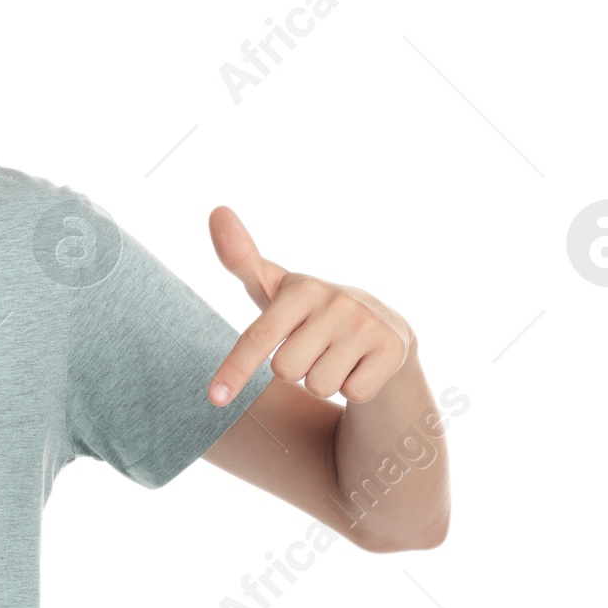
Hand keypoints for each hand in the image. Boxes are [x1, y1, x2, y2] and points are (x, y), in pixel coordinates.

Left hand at [206, 206, 411, 405]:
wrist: (383, 326)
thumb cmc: (310, 312)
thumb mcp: (276, 287)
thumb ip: (241, 259)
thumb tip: (216, 210)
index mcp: (302, 288)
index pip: (258, 337)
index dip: (234, 370)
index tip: (215, 397)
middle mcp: (336, 301)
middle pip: (286, 370)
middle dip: (295, 368)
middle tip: (313, 347)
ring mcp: (366, 324)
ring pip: (318, 386)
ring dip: (323, 380)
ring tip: (337, 355)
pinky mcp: (392, 348)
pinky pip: (352, 393)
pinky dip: (353, 388)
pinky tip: (360, 364)